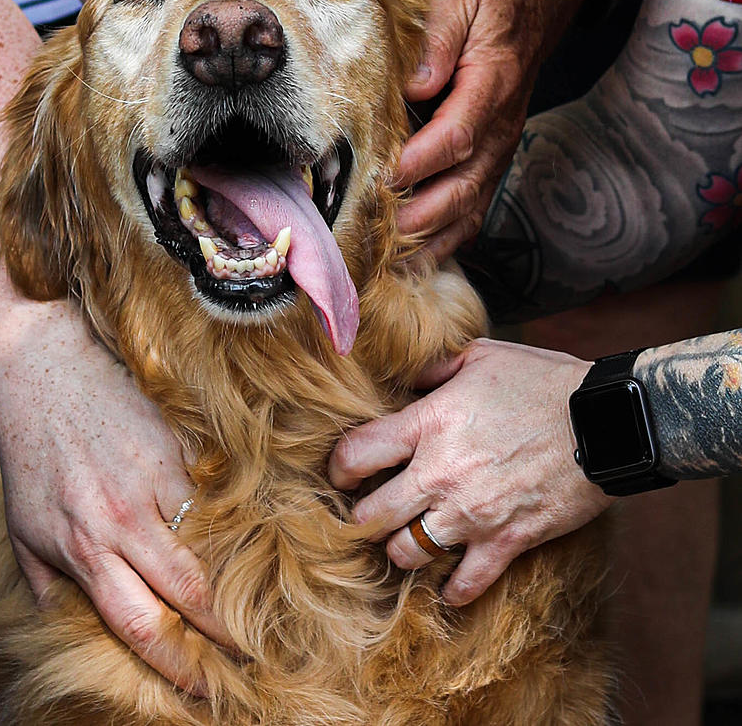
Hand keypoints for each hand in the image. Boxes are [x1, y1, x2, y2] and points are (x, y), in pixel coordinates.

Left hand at [0, 299, 231, 692]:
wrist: (45, 369)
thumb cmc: (30, 451)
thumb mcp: (25, 528)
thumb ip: (50, 585)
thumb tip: (72, 628)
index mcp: (85, 549)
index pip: (141, 626)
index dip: (178, 665)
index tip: (203, 687)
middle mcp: (125, 520)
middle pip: (192, 591)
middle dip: (226, 631)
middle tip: (248, 653)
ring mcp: (156, 478)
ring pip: (211, 540)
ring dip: (234, 574)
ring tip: (253, 597)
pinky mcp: (176, 444)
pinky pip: (210, 492)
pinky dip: (225, 517)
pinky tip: (240, 530)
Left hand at [328, 339, 610, 605]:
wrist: (604, 421)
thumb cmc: (541, 381)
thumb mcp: (480, 355)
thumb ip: (432, 369)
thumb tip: (404, 379)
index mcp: (428, 423)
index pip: (355, 455)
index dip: (338, 467)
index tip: (343, 473)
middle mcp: (440, 473)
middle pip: (371, 515)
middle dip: (361, 516)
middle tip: (366, 513)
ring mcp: (472, 513)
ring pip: (407, 553)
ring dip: (399, 550)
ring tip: (403, 541)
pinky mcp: (507, 541)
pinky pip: (466, 582)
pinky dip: (452, 588)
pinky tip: (447, 583)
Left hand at [396, 0, 594, 261]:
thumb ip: (437, 41)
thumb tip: (414, 85)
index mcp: (490, 86)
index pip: (454, 138)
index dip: (416, 165)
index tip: (377, 181)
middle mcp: (500, 127)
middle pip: (463, 186)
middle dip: (419, 216)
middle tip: (375, 236)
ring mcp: (498, 146)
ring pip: (470, 206)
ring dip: (433, 238)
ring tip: (392, 262)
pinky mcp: (490, 156)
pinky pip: (474, 206)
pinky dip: (447, 237)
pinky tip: (417, 257)